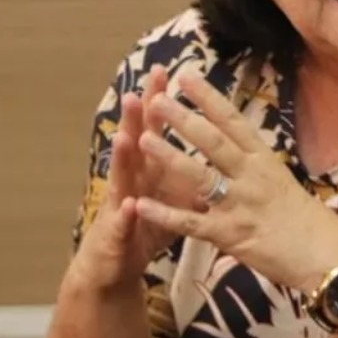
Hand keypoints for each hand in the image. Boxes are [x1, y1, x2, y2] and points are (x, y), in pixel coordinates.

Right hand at [65, 65, 201, 296]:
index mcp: (151, 167)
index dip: (166, 101)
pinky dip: (126, 215)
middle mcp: (133, 179)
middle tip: (139, 91)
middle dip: (138, 117)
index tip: (176, 72)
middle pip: (136, 141)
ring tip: (125, 136)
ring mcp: (121, 204)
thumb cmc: (146, 224)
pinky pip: (124, 224)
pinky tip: (129, 205)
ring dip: (123, 157)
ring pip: (123, 177)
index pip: (159, 127)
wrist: (115, 264)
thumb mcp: (175, 196)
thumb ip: (192, 171)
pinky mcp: (116, 234)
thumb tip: (222, 149)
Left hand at [134, 70, 337, 292]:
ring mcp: (240, 205)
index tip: (186, 76)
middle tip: (157, 100)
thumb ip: (251, 162)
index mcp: (263, 158)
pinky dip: (164, 214)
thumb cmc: (303, 218)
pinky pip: (192, 223)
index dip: (208, 98)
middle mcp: (251, 176)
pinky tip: (140, 204)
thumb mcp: (279, 179)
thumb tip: (230, 141)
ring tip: (143, 139)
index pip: (233, 121)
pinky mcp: (230, 235)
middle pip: (213, 142)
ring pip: (200, 176)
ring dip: (170, 157)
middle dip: (184, 120)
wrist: (324, 255)